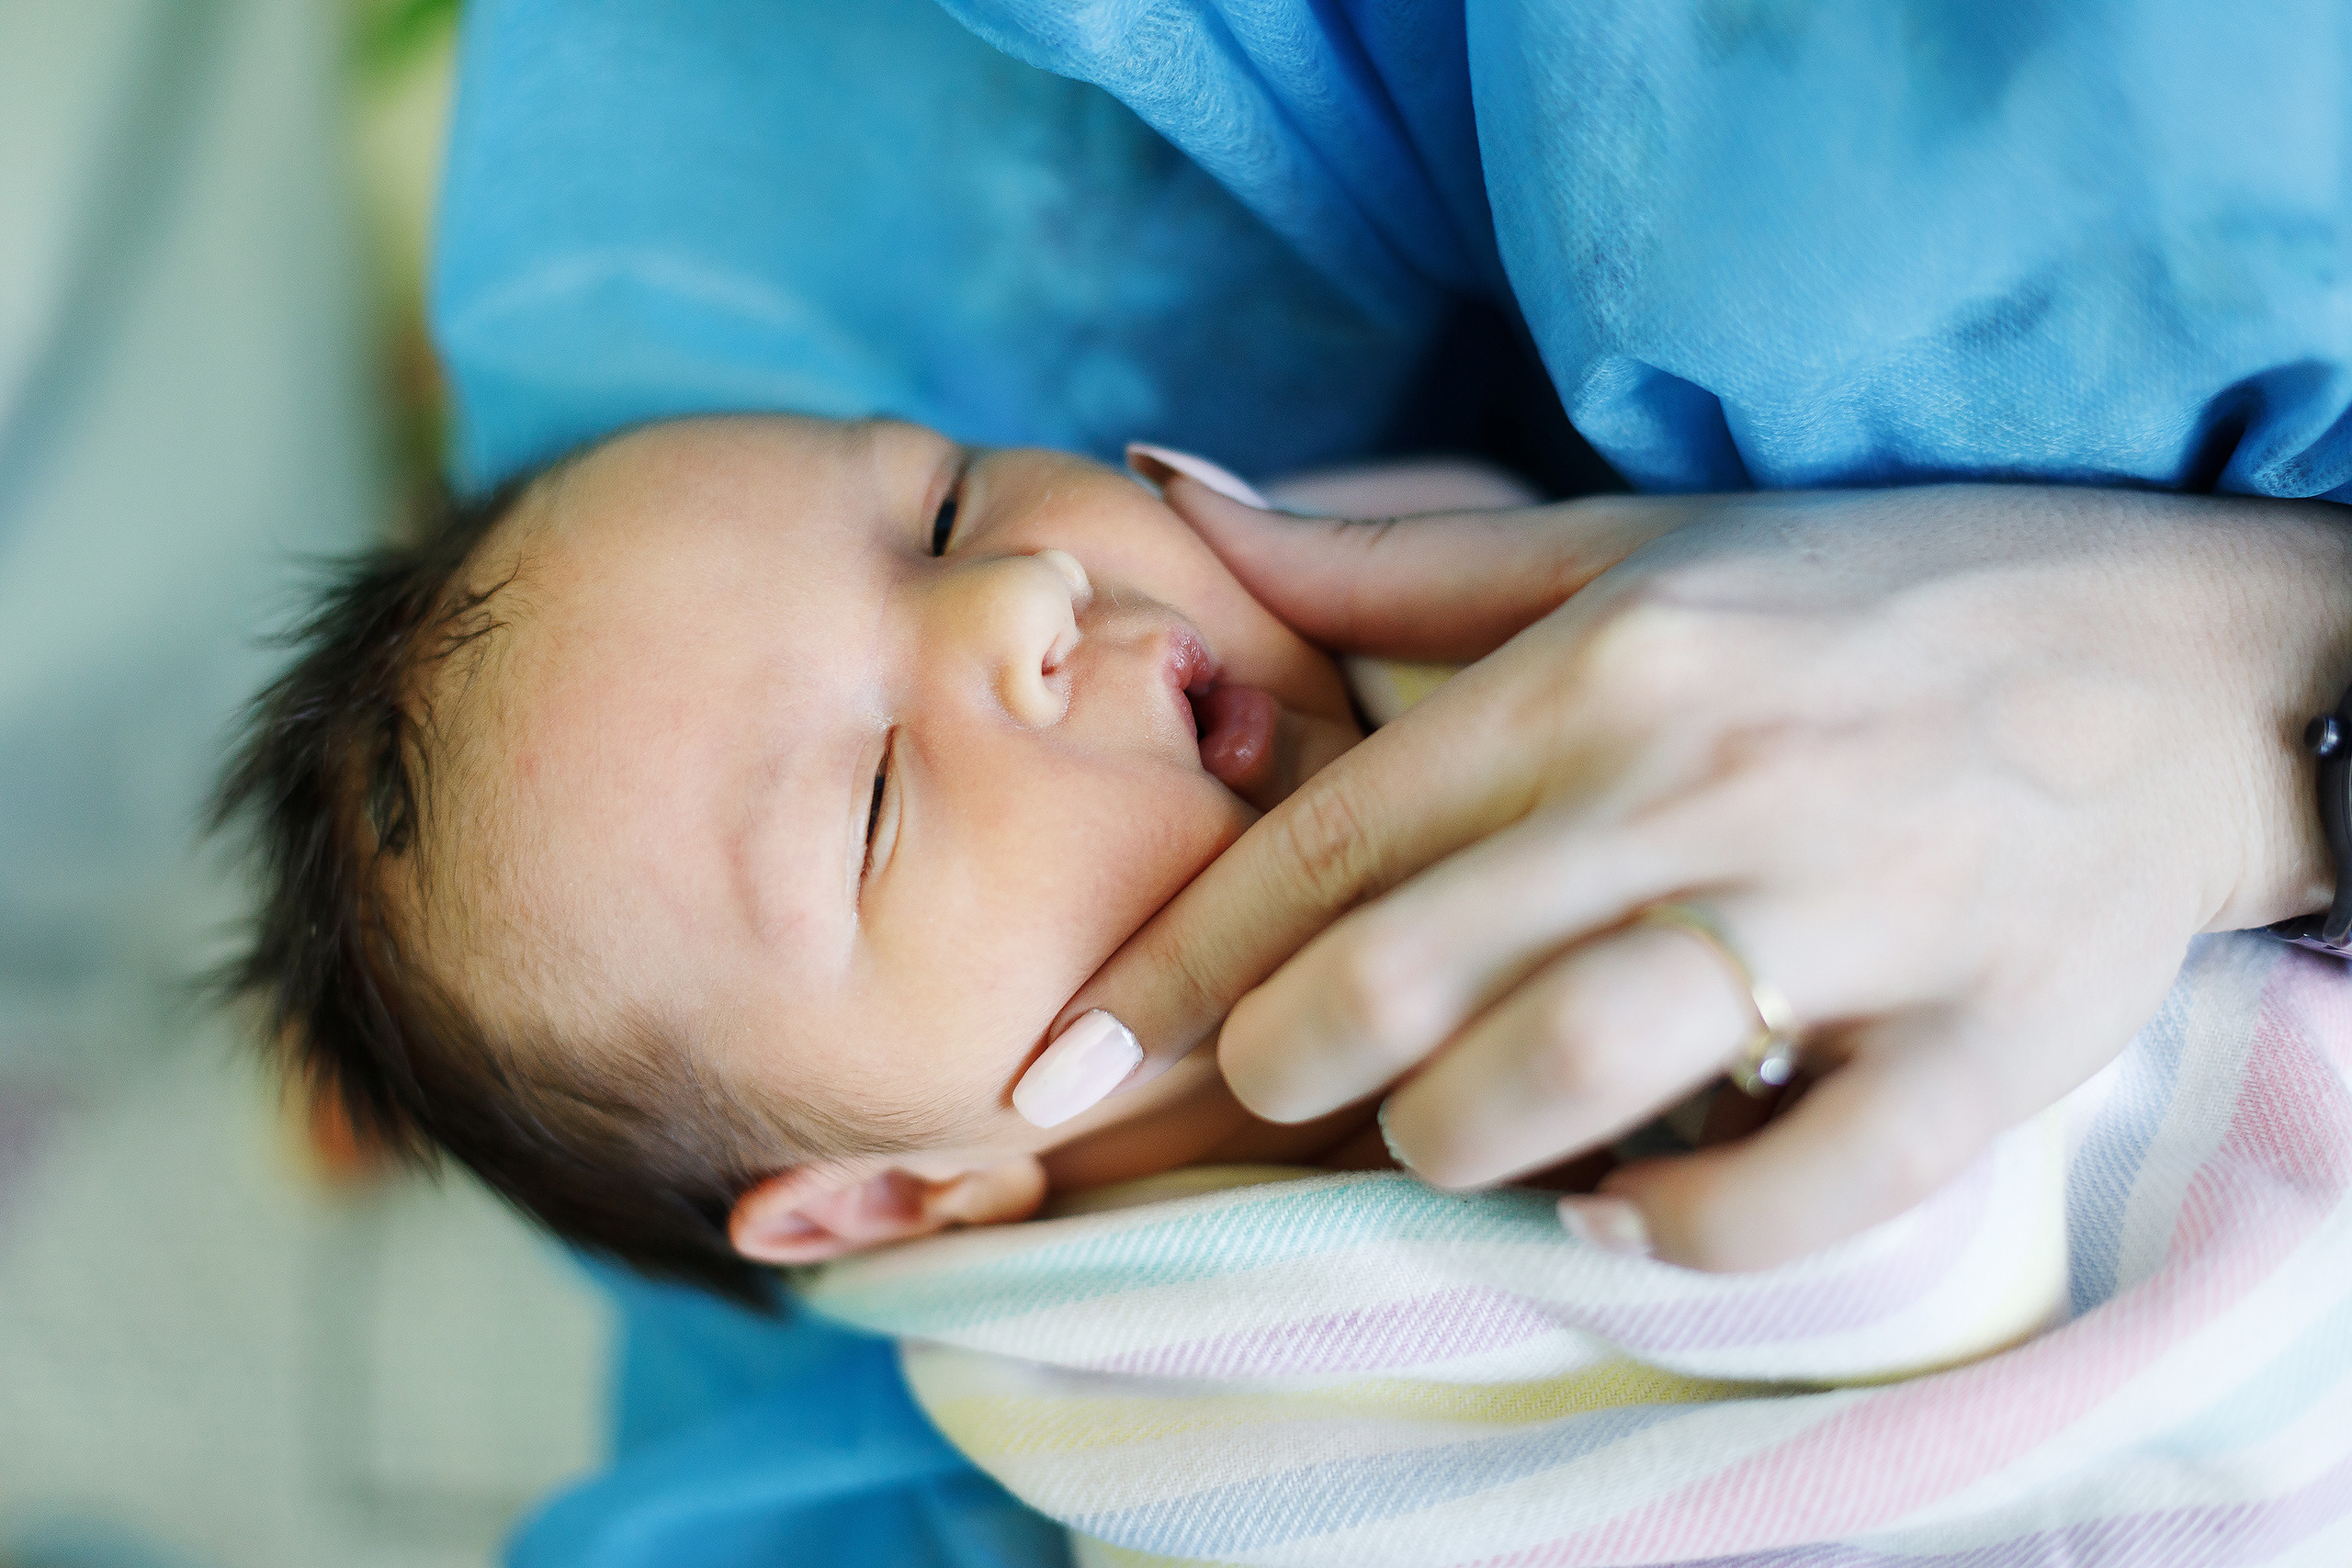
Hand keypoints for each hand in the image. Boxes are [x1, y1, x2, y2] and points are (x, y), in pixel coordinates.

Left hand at [1038, 474, 2351, 1268]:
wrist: (2186, 648)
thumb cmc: (1867, 599)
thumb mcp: (1626, 544)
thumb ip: (1386, 558)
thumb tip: (1170, 484)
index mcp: (1602, 666)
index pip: (1328, 842)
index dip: (1173, 967)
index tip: (1064, 1066)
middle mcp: (1706, 780)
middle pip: (1414, 970)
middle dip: (1283, 1067)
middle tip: (1259, 1097)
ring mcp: (1852, 911)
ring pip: (1571, 1075)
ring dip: (1456, 1145)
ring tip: (1442, 1140)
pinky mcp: (1988, 1034)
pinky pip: (1800, 1186)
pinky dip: (1679, 1233)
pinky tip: (1619, 1220)